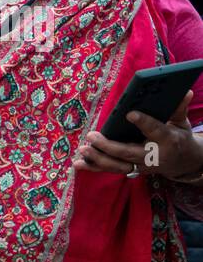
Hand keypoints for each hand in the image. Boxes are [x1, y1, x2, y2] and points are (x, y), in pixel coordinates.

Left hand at [78, 91, 202, 179]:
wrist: (183, 162)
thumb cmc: (179, 137)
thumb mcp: (181, 123)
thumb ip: (178, 109)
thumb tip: (184, 91)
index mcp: (167, 140)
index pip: (155, 131)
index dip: (144, 123)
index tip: (130, 114)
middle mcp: (152, 155)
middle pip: (128, 152)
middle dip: (109, 146)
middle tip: (92, 136)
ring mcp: (140, 165)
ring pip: (118, 165)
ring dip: (98, 159)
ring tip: (83, 150)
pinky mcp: (131, 169)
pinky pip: (111, 170)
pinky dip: (94, 168)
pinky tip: (77, 164)